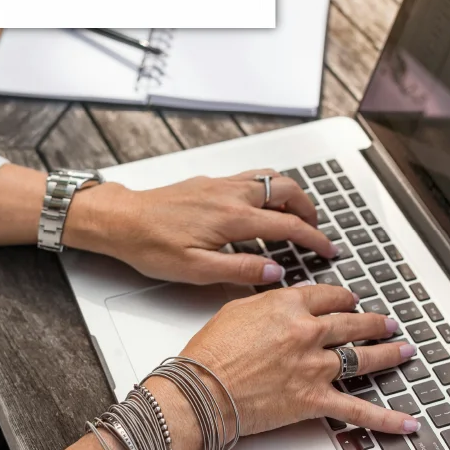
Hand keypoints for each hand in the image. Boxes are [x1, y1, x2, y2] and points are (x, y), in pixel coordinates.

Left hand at [64, 169, 337, 285]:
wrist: (120, 220)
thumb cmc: (150, 245)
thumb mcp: (195, 270)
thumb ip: (240, 270)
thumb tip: (275, 272)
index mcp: (232, 217)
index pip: (288, 225)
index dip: (314, 239)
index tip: (329, 250)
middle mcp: (231, 194)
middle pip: (287, 191)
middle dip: (310, 210)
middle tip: (317, 231)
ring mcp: (221, 184)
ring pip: (271, 178)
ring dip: (291, 194)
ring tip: (298, 215)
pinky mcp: (210, 182)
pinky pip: (252, 177)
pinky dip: (270, 187)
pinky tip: (264, 204)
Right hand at [180, 282, 419, 436]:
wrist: (201, 390)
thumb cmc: (211, 353)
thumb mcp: (237, 309)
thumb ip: (268, 304)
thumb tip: (282, 304)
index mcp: (289, 306)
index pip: (329, 296)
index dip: (344, 299)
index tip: (350, 301)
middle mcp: (308, 332)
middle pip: (353, 323)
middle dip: (374, 323)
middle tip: (386, 323)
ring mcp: (315, 367)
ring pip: (363, 358)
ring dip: (388, 354)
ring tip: (403, 351)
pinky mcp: (315, 399)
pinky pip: (359, 411)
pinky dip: (387, 419)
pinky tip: (407, 421)